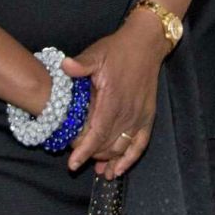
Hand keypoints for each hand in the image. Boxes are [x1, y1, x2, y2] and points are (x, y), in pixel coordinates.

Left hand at [61, 15, 168, 179]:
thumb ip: (81, 64)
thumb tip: (65, 66)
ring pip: (122, 147)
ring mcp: (139, 117)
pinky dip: (130, 159)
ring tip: (98, 170)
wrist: (146, 44)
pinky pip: (140, 144)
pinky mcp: (148, 117)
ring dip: (109, 160)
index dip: (84, 151)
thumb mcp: (97, 53)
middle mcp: (127, 113)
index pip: (97, 134)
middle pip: (108, 145)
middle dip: (93, 156)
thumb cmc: (118, 50)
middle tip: (79, 161)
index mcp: (112, 100)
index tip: (72, 164)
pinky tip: (119, 169)